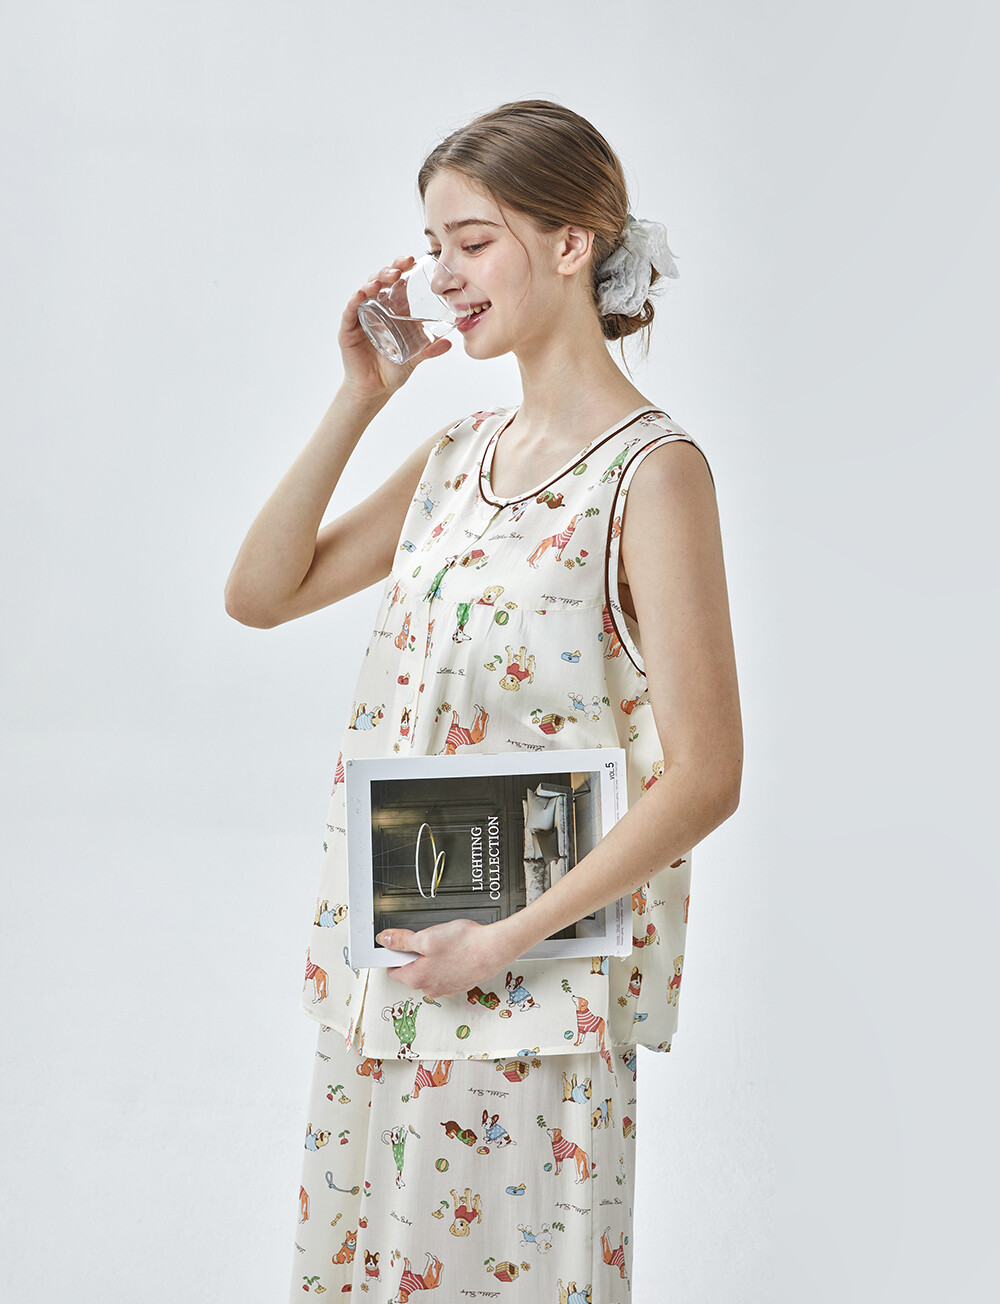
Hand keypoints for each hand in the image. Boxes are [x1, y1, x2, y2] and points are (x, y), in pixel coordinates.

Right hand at [338, 254, 451, 403]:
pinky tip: (361, 293)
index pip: (396, 284)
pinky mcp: (348, 329)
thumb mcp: (415, 358)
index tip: (413, 260)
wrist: (375, 389)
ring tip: (384, 278)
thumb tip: (450, 344)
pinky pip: (350, 311)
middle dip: (390, 270)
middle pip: (380, 282)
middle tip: (401, 267)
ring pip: (364, 291)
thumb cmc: (393, 370)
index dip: (402, 269)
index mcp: (392, 311)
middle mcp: (376, 309)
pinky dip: (355, 300)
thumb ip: (430, 350)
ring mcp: (361, 317)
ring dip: (373, 281)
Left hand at [376, 918, 516, 999]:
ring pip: (430, 971)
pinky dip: (447, 961)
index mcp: (417, 979)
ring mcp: (446, 988)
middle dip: (416, 954)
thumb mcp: (426, 937)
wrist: (495, 949)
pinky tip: (456, 950)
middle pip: (411, 970)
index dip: (394, 953)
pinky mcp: (460, 984)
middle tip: (428, 940)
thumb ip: (401, 940)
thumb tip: (385, 940)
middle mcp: (431, 988)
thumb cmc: (465, 945)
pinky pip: (445, 972)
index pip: (392, 970)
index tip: (399, 943)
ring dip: (432, 958)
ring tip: (445, 944)